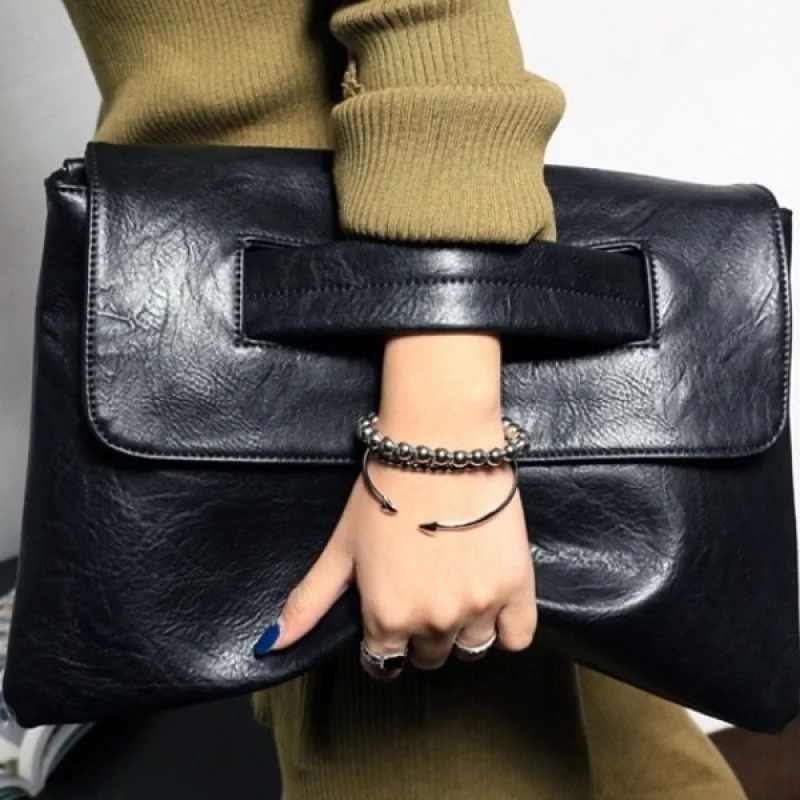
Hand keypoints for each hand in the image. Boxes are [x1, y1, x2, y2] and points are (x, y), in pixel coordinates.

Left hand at [254, 333, 536, 677]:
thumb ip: (308, 602)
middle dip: (421, 632)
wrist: (438, 446)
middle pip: (429, 657)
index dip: (385, 641)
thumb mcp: (341, 547)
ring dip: (461, 628)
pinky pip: (516, 636)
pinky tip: (489, 594)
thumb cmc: (385, 490)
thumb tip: (270, 645)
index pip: (384, 663)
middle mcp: (432, 621)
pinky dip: (505, 626)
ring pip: (470, 649)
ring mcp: (478, 606)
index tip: (392, 613)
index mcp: (387, 616)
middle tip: (423, 586)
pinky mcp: (516, 586)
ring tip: (455, 583)